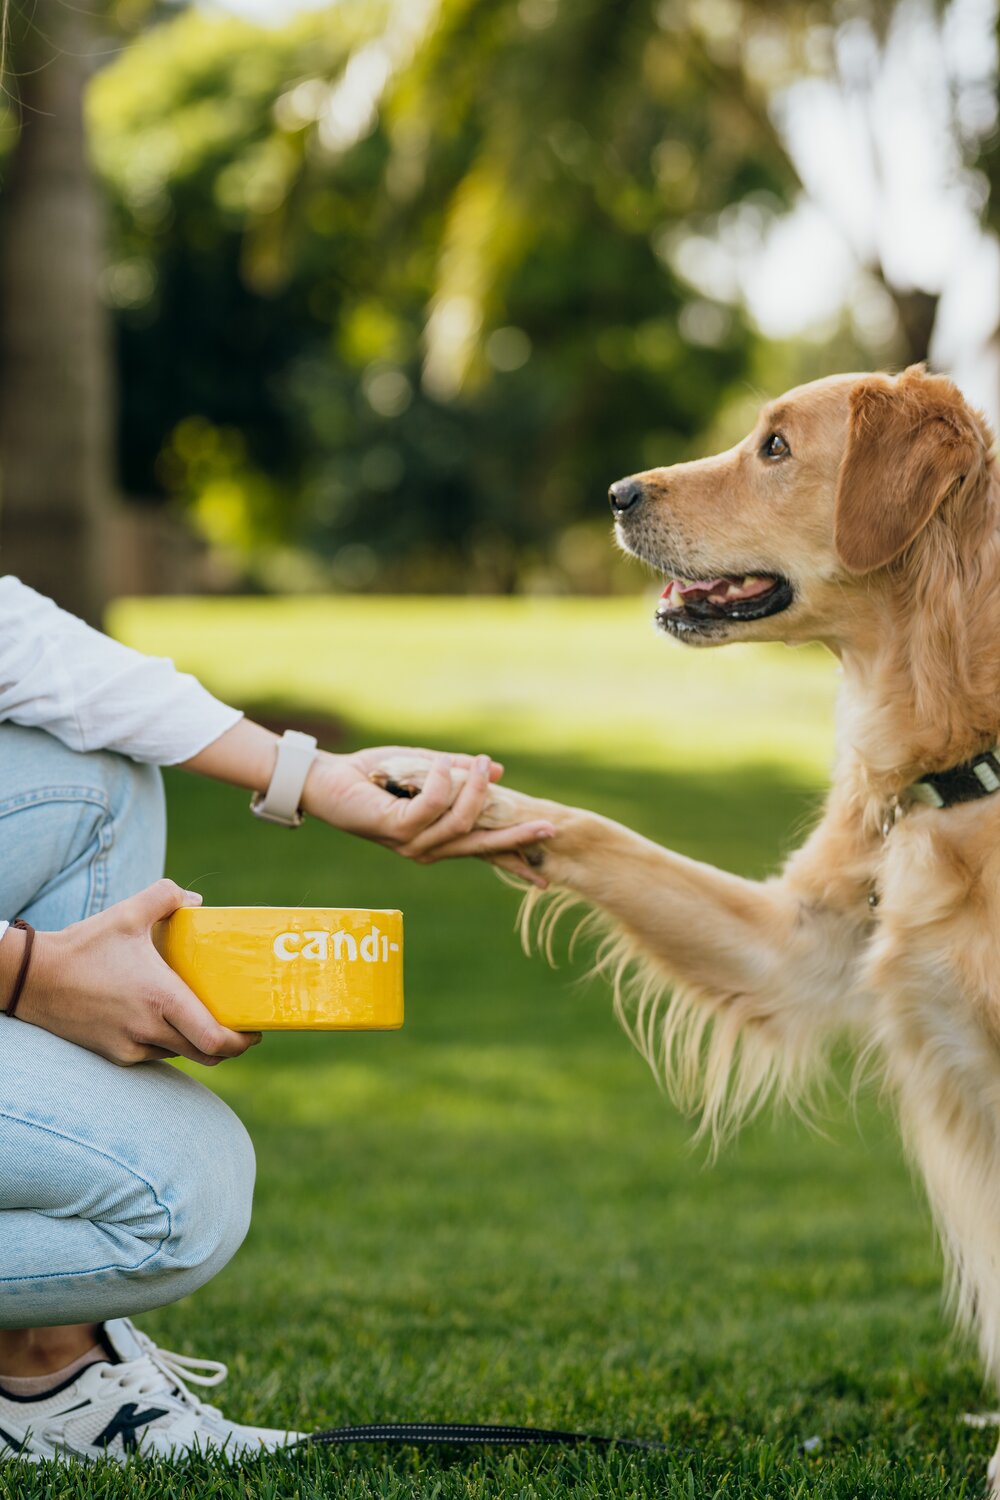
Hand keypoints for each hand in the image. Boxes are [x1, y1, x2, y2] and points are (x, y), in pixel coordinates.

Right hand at [13, 881, 260, 1066]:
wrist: (33, 979)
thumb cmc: (83, 946)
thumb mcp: (127, 913)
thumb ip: (166, 896)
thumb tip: (196, 901)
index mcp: (161, 998)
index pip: (214, 1039)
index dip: (242, 1042)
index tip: (255, 1031)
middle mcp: (149, 1029)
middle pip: (206, 1054)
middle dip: (229, 1046)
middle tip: (240, 1028)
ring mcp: (130, 1047)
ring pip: (180, 1055)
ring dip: (197, 1043)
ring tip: (206, 1020)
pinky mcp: (115, 1054)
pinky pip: (154, 1055)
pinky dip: (169, 1044)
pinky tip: (168, 1022)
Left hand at [301, 746, 556, 863]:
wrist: (327, 779)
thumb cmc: (373, 775)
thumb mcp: (424, 769)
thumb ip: (458, 771)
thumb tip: (497, 769)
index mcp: (435, 839)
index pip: (482, 850)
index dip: (514, 858)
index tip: (546, 874)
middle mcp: (427, 849)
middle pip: (481, 845)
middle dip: (516, 837)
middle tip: (548, 827)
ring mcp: (411, 843)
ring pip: (460, 822)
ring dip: (476, 790)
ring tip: (483, 763)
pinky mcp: (396, 829)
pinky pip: (432, 806)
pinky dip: (443, 783)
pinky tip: (443, 765)